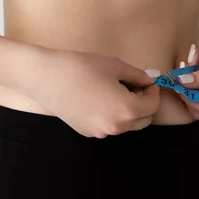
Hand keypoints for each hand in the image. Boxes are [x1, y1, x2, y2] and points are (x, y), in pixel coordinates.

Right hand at [23, 49, 161, 137]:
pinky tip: (97, 98)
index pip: (153, 106)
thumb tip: (150, 80)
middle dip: (143, 103)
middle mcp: (115, 127)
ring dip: (128, 110)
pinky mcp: (87, 132)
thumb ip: (138, 75)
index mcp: (126, 111)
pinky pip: (108, 125)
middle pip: (143, 120)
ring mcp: (100, 132)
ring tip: (113, 90)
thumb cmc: (81, 67)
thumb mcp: (115, 65)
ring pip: (126, 125)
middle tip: (131, 85)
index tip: (145, 80)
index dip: (152, 91)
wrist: (46, 77)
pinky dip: (111, 115)